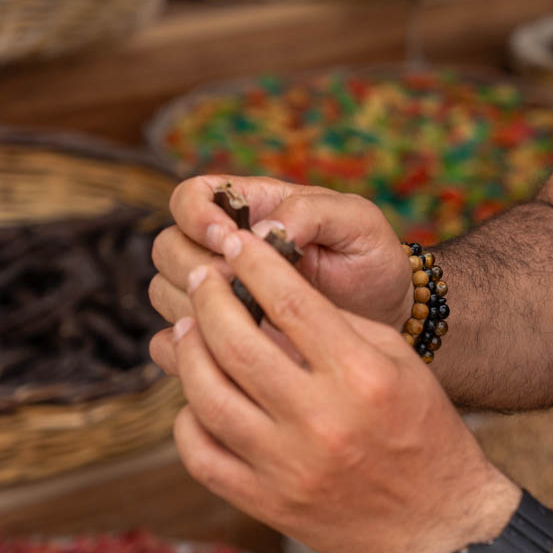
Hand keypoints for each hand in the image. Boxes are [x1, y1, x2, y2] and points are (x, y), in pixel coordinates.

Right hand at [149, 175, 414, 338]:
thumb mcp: (356, 221)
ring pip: (164, 292)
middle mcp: (222, 248)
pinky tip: (229, 355)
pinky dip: (189, 348)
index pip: (190, 197)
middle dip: (196, 266)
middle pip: (168, 247)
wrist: (388, 317)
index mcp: (250, 208)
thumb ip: (311, 211)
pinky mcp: (218, 338)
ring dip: (193, 305)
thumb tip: (261, 231)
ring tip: (245, 319)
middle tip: (240, 285)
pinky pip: (173, 343)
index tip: (229, 238)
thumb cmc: (371, 259)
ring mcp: (217, 295)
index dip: (197, 216)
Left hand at [150, 226, 519, 552]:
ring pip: (207, 397)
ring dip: (188, 351)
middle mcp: (322, 420)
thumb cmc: (422, 426)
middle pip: (237, 344)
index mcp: (361, 376)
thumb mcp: (398, 361)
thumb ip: (338, 325)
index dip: (254, 263)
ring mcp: (289, 466)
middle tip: (200, 275)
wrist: (438, 518)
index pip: (291, 303)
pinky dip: (189, 418)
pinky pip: (202, 455)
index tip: (235, 241)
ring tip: (187, 326)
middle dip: (209, 297)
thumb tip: (272, 291)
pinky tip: (198, 394)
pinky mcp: (268, 503)